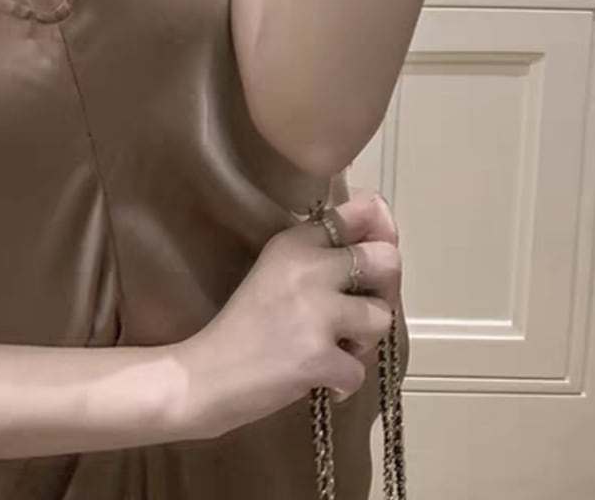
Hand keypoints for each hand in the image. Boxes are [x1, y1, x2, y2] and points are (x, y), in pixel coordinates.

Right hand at [170, 189, 402, 440]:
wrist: (207, 374)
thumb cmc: (244, 324)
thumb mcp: (276, 271)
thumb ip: (317, 255)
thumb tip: (374, 245)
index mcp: (295, 240)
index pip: (363, 212)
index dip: (381, 232)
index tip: (370, 258)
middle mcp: (308, 266)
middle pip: (387, 259)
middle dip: (382, 290)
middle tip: (358, 311)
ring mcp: (315, 311)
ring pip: (382, 317)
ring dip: (364, 341)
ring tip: (334, 348)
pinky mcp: (319, 356)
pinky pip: (361, 371)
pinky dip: (343, 382)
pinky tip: (319, 378)